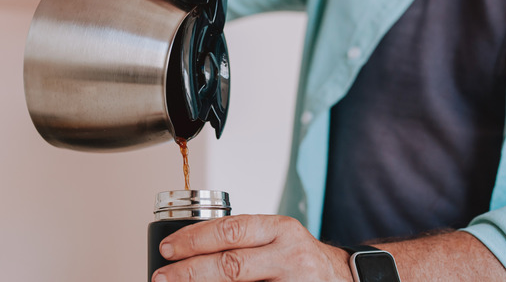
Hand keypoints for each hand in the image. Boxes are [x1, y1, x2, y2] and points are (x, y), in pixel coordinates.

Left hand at [152, 214, 352, 281]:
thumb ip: (241, 240)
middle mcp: (289, 255)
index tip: (167, 248)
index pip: (230, 230)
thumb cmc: (298, 258)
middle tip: (163, 276)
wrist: (342, 279)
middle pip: (231, 265)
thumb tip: (189, 250)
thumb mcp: (275, 238)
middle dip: (190, 271)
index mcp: (280, 229)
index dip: (194, 239)